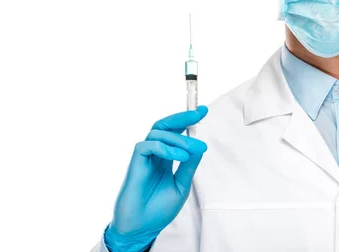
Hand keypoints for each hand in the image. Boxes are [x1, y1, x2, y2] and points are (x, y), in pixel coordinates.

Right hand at [105, 106, 208, 250]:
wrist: (142, 228)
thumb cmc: (158, 210)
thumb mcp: (181, 186)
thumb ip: (189, 166)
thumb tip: (199, 147)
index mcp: (165, 158)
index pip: (175, 133)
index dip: (187, 120)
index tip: (203, 110)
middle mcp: (154, 154)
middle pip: (164, 125)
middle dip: (182, 117)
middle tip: (198, 114)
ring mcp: (144, 158)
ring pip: (157, 133)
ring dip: (178, 139)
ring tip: (192, 150)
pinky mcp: (135, 164)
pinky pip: (147, 146)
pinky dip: (165, 148)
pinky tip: (179, 157)